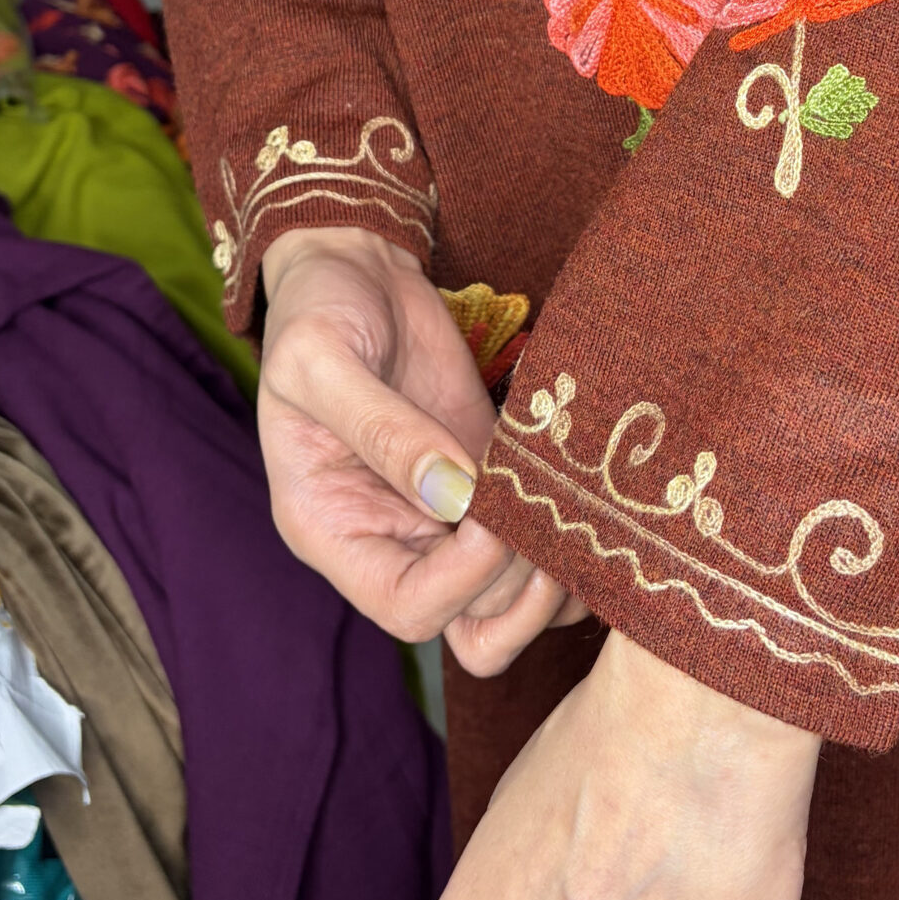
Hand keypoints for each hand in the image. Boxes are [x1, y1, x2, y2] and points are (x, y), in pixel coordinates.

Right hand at [258, 225, 582, 671]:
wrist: (356, 271)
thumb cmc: (319, 313)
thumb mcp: (323, 360)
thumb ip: (382, 427)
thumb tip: (450, 495)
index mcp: (332, 530)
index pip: (406, 607)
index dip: (463, 580)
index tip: (492, 514)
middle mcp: (392, 541)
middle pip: (471, 628)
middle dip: (520, 587)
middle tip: (547, 517)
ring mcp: (447, 520)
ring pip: (517, 603)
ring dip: (557, 574)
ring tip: (573, 506)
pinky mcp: (490, 485)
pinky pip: (539, 546)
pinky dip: (571, 533)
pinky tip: (580, 485)